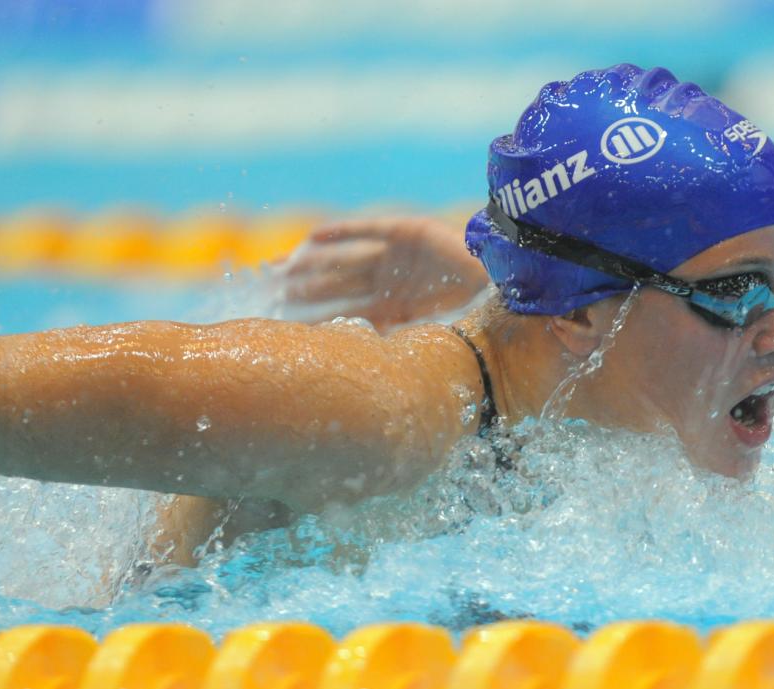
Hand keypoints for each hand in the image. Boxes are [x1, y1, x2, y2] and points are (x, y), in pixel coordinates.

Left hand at [278, 216, 489, 328]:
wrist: (506, 287)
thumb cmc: (476, 318)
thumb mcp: (429, 340)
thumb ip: (398, 349)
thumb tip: (365, 373)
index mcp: (394, 308)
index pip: (345, 310)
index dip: (314, 313)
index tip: (282, 319)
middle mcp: (390, 282)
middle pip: (337, 283)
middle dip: (303, 285)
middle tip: (267, 287)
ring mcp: (397, 258)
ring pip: (345, 259)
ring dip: (314, 262)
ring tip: (280, 265)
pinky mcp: (407, 231)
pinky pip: (367, 230)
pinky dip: (342, 232)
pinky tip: (312, 236)